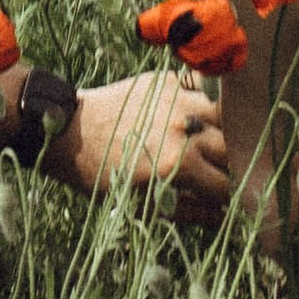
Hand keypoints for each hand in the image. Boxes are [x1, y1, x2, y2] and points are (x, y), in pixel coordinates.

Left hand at [49, 69, 230, 221]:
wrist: (67, 131)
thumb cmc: (101, 175)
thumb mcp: (142, 204)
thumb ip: (188, 212)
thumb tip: (223, 217)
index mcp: (176, 164)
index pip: (225, 185)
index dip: (228, 197)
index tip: (225, 199)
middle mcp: (182, 129)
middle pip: (231, 150)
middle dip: (230, 165)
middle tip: (220, 172)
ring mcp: (177, 101)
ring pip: (225, 115)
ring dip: (224, 129)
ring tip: (213, 140)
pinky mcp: (167, 82)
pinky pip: (201, 88)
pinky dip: (204, 102)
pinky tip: (196, 114)